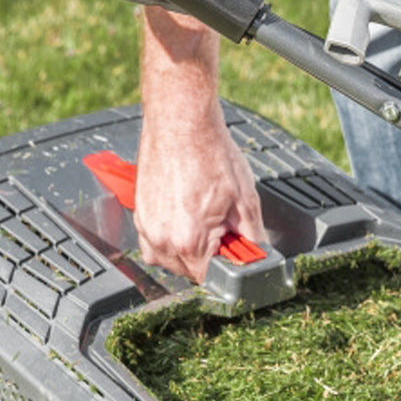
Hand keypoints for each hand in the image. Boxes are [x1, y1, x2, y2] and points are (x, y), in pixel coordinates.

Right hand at [135, 97, 265, 282]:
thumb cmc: (210, 153)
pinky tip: (186, 215)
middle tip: (222, 229)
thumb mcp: (246, 202)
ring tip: (203, 219)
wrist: (180, 120)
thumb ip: (254, 239)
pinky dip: (172, 238)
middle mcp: (161, 239)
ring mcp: (147, 227)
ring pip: (170, 260)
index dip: (228, 269)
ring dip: (189, 250)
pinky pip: (155, 242)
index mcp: (188, 241)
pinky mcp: (140, 214)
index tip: (236, 253)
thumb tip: (260, 257)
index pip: (211, 280)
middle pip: (190, 273)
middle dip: (209, 259)